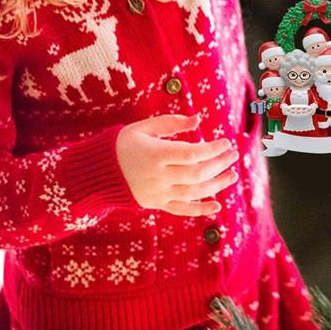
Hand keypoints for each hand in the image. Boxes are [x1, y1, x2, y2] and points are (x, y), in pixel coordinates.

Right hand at [116, 114, 238, 216]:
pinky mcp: (156, 204)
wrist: (96, 173)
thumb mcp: (142, 127)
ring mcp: (158, 193)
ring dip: (217, 184)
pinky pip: (181, 209)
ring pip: (194, 192)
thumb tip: (198, 120)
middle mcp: (158, 177)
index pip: (192, 154)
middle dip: (219, 164)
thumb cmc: (122, 145)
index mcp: (155, 155)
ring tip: (232, 175)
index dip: (212, 149)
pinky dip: (200, 209)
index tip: (226, 142)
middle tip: (233, 155)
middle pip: (197, 173)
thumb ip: (171, 123)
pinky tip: (217, 205)